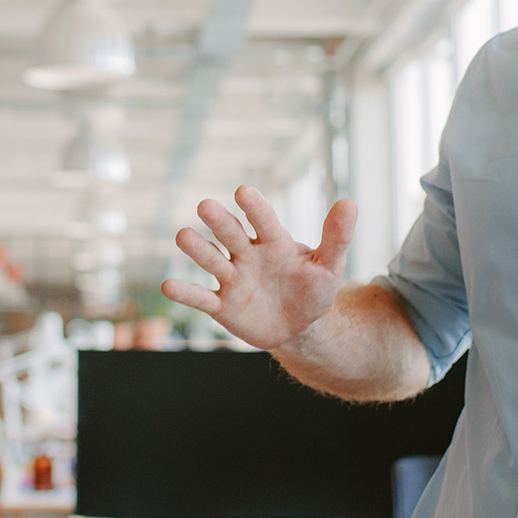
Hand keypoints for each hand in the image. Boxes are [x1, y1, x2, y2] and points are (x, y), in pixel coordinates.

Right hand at [161, 186, 354, 351]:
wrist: (298, 326)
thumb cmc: (313, 289)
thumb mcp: (329, 266)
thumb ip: (336, 237)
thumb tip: (350, 203)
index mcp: (274, 241)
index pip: (263, 220)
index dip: (255, 208)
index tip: (243, 191)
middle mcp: (248, 254)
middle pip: (231, 234)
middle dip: (220, 222)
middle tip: (206, 206)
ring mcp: (233, 278)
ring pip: (212, 260)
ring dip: (198, 250)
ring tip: (183, 236)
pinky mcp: (222, 305)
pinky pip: (201, 298)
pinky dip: (185, 293)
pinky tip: (168, 286)